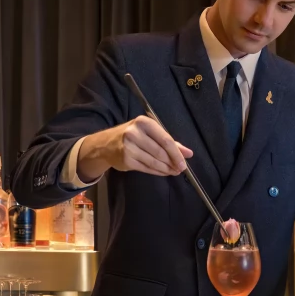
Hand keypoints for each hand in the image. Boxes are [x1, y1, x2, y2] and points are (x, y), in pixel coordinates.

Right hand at [77, 115, 192, 180]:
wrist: (106, 144)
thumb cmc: (132, 136)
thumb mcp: (150, 133)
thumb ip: (170, 142)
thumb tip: (188, 153)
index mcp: (144, 123)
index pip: (165, 140)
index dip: (176, 154)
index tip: (184, 163)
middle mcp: (134, 133)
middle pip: (160, 152)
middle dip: (172, 162)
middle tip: (180, 169)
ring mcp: (129, 147)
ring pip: (154, 161)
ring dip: (166, 169)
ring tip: (173, 172)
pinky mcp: (126, 160)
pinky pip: (146, 168)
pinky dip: (157, 172)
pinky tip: (163, 172)